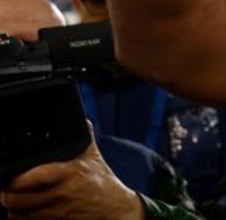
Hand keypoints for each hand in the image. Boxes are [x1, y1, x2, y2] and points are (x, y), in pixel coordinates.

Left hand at [1, 135, 142, 218]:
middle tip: (11, 187)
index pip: (29, 179)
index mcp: (68, 173)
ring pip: (17, 213)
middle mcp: (60, 195)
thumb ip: (84, 136)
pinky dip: (22, 217)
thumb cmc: (101, 181)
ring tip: (20, 197)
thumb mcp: (93, 156)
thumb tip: (80, 118)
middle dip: (9, 194)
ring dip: (14, 206)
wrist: (114, 208)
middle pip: (16, 200)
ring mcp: (55, 213)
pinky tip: (28, 208)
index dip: (16, 179)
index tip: (13, 176)